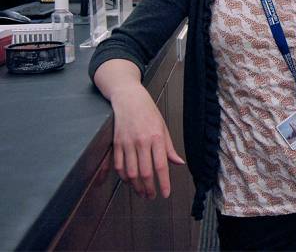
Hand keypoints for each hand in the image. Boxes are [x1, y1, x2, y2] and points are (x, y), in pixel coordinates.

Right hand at [110, 84, 184, 198]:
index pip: (161, 165)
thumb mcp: (163, 127)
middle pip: (144, 172)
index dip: (163, 182)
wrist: (129, 99)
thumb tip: (179, 163)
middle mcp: (141, 141)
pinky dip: (123, 176)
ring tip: (141, 192)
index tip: (165, 193)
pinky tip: (129, 181)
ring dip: (136, 186)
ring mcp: (127, 143)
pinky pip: (118, 165)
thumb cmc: (148, 112)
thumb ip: (170, 148)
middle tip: (152, 196)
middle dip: (149, 188)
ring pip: (130, 172)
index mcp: (156, 138)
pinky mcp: (117, 143)